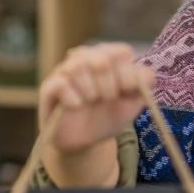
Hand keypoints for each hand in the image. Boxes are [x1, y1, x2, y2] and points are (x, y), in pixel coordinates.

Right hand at [38, 42, 154, 153]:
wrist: (86, 140)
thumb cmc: (109, 115)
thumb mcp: (134, 101)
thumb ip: (144, 84)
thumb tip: (143, 73)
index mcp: (108, 56)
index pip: (121, 52)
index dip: (127, 76)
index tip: (126, 93)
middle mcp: (85, 57)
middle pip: (101, 60)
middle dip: (110, 87)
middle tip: (107, 100)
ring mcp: (65, 69)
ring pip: (78, 68)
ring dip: (92, 93)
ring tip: (91, 103)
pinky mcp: (49, 86)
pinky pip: (61, 84)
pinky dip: (74, 100)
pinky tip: (76, 107)